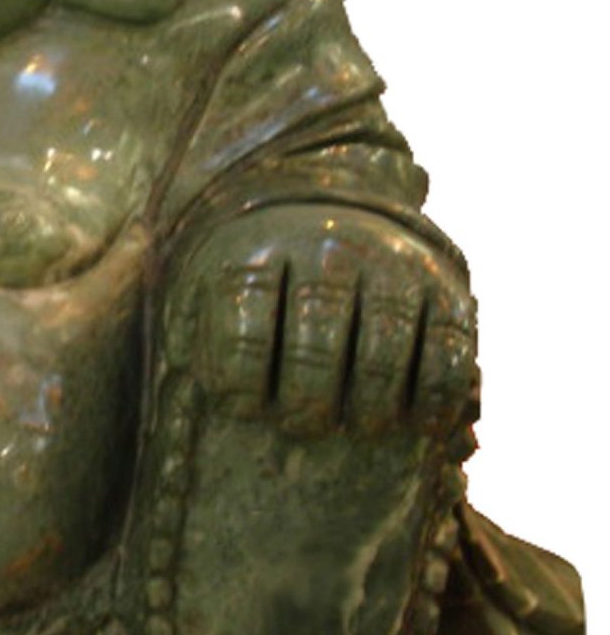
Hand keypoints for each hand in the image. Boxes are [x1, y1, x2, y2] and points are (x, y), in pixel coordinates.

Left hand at [172, 205, 475, 438]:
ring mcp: (392, 266)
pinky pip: (450, 352)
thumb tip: (185, 385)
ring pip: (386, 345)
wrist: (334, 209)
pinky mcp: (446, 288)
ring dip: (371, 401)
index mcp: (258, 252)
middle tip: (301, 425)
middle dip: (307, 397)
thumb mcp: (207, 285)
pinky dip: (435, 396)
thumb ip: (189, 331)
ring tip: (357, 426)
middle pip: (317, 337)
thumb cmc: (256, 274)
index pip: (245, 323)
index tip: (243, 409)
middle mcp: (328, 252)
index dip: (240, 380)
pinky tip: (413, 421)